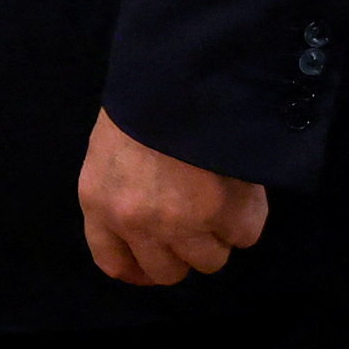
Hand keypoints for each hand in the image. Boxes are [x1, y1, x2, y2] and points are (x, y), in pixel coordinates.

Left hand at [77, 108, 270, 286]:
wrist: (183, 77)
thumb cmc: (143, 102)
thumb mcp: (109, 150)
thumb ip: (120, 194)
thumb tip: (144, 231)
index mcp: (101, 203)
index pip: (114, 262)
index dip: (138, 270)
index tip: (155, 266)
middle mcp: (139, 223)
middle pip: (167, 272)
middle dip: (184, 253)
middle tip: (197, 225)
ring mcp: (185, 224)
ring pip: (210, 260)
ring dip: (218, 235)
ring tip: (219, 196)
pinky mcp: (228, 215)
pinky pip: (245, 236)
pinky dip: (247, 216)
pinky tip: (240, 186)